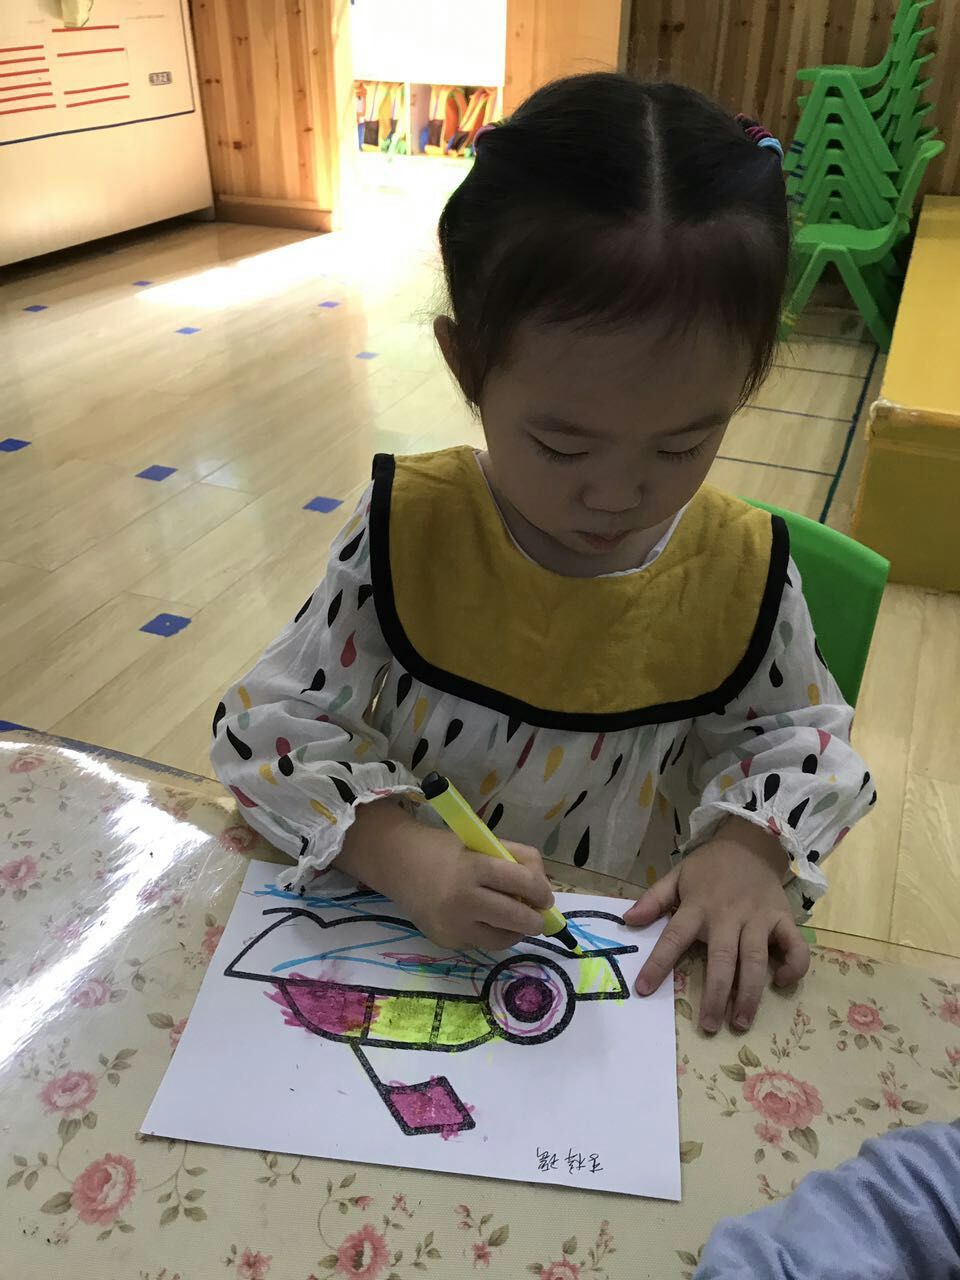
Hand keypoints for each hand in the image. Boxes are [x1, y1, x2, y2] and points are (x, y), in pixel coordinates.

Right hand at [407, 829, 554, 952]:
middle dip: (535, 919)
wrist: (397, 863)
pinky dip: (489, 933)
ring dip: (514, 931)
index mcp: (473, 867)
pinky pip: (480, 943)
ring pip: (501, 939)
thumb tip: (544, 889)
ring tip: (514, 919)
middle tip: (539, 916)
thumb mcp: (482, 842)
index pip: (521, 882)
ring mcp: (452, 925)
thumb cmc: (445, 849)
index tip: (546, 896)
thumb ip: (517, 859)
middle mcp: (462, 899)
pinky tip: (481, 919)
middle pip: (515, 918)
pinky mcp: (446, 942)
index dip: (541, 891)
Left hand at [623, 818, 809, 1032]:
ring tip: (741, 1022)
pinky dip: (792, 967)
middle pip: (722, 960)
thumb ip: (654, 899)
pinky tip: (781, 982)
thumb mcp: (677, 875)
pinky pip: (794, 947)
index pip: (673, 937)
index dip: (657, 964)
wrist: (751, 843)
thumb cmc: (710, 867)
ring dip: (751, 994)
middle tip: (710, 1026)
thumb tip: (628, 921)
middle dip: (716, 995)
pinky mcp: (783, 918)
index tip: (644, 990)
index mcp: (698, 906)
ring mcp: (758, 917)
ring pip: (756, 960)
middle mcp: (728, 915)